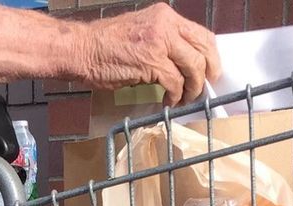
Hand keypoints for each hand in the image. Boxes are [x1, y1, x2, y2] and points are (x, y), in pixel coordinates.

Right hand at [78, 3, 220, 106]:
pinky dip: (175, 95)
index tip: (210, 71)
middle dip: (208, 72)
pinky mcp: (151, 62)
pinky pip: (175, 82)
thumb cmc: (106, 45)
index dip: (211, 55)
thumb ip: (163, 41)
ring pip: (193, 67)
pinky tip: (168, 101)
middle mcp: (165, 24)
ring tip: (184, 98)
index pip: (201, 33)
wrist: (82, 49)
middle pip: (203, 48)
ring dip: (192, 88)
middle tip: (204, 88)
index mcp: (165, 16)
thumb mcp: (141, 32)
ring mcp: (159, 42)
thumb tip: (181, 62)